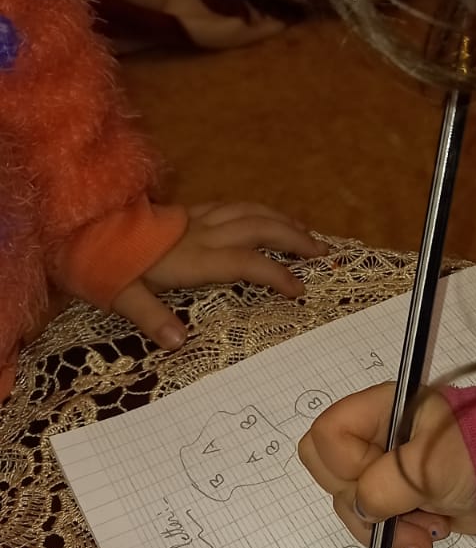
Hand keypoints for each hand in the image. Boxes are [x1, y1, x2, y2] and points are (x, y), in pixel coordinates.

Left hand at [111, 202, 324, 350]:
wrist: (79, 222)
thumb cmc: (99, 263)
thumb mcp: (119, 295)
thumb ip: (150, 317)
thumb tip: (179, 342)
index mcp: (191, 257)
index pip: (247, 262)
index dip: (277, 274)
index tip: (300, 290)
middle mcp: (201, 233)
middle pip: (259, 227)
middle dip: (295, 239)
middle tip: (324, 254)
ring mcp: (195, 219)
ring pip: (250, 211)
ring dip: (283, 221)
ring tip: (306, 234)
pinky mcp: (187, 212)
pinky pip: (234, 206)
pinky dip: (259, 211)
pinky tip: (267, 218)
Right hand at [298, 381, 475, 547]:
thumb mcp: (429, 468)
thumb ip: (383, 487)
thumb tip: (361, 509)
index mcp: (381, 410)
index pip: (328, 434)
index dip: (346, 464)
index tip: (383, 478)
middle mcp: (376, 438)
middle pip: (332, 475)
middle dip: (365, 506)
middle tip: (399, 513)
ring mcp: (385, 471)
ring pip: (353, 507)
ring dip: (386, 528)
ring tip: (427, 532)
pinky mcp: (398, 500)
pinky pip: (374, 525)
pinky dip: (397, 538)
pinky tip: (426, 539)